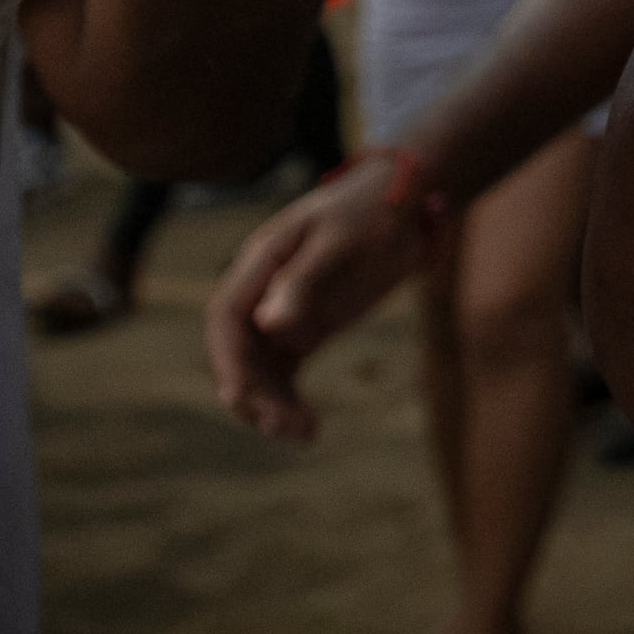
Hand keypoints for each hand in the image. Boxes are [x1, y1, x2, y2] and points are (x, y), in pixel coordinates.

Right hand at [205, 153, 441, 443]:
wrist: (407, 200)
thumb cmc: (375, 210)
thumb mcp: (344, 239)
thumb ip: (306, 279)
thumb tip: (268, 324)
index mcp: (263, 259)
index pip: (226, 314)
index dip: (228, 357)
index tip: (240, 395)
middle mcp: (264, 288)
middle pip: (239, 349)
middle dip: (253, 390)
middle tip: (284, 425)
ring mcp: (283, 310)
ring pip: (259, 366)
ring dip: (271, 402)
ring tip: (303, 432)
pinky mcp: (306, 327)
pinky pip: (283, 371)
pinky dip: (288, 399)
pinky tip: (307, 426)